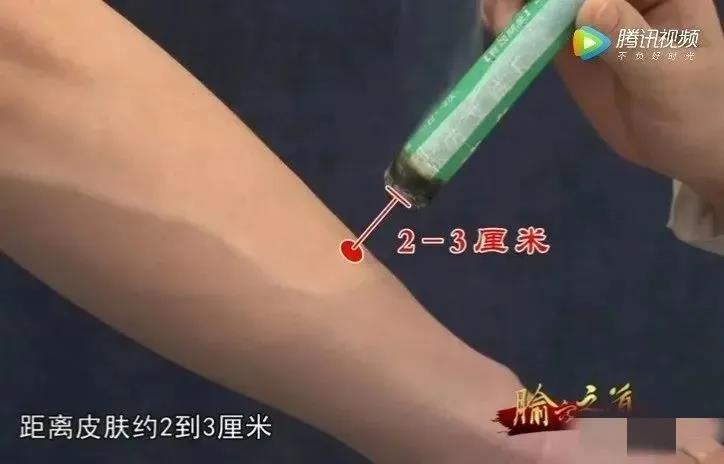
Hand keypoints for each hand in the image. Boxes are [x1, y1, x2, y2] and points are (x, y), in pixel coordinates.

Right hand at [482, 0, 723, 210]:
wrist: (690, 151)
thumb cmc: (698, 110)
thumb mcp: (667, 75)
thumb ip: (627, 41)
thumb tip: (587, 9)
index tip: (541, 1)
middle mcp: (622, 1)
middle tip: (504, 10)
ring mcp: (594, 24)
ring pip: (547, 4)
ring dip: (516, 6)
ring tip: (496, 21)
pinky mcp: (572, 52)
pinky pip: (539, 32)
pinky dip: (516, 30)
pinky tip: (498, 33)